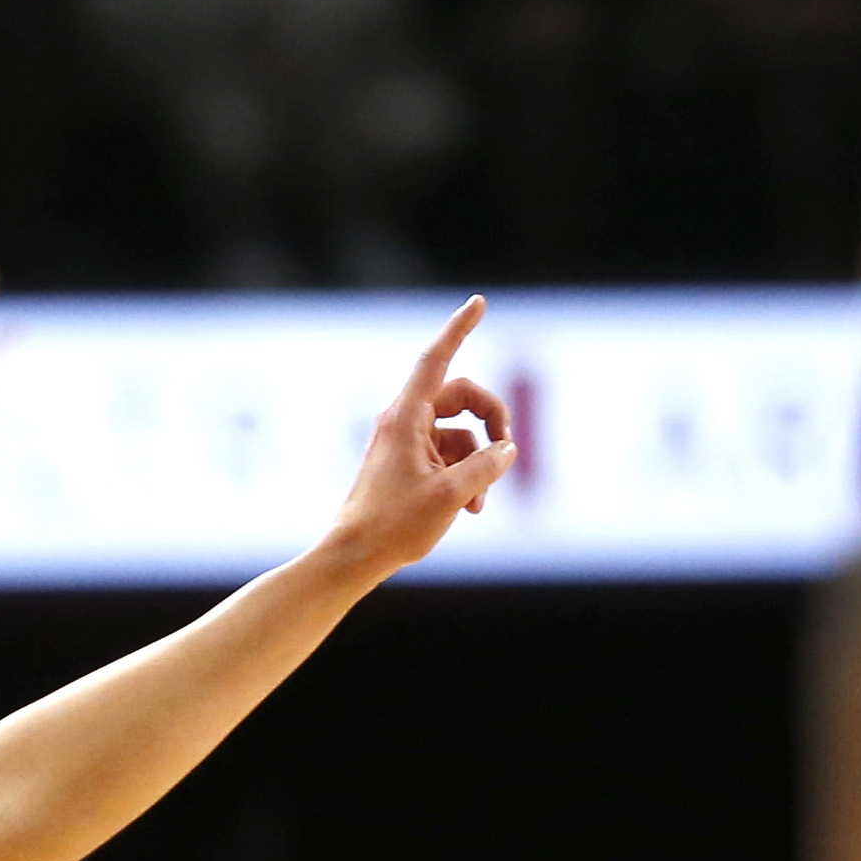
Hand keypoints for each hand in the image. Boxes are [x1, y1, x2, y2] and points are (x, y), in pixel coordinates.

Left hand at [324, 295, 515, 579]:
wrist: (353, 558)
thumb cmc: (394, 526)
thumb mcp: (451, 493)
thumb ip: (487, 465)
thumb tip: (506, 450)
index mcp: (406, 416)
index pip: (436, 359)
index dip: (458, 328)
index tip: (478, 302)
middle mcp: (403, 422)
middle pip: (461, 396)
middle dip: (491, 419)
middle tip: (507, 448)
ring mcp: (405, 444)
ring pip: (458, 433)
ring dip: (479, 462)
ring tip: (478, 502)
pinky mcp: (407, 466)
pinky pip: (447, 457)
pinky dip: (464, 476)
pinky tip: (469, 510)